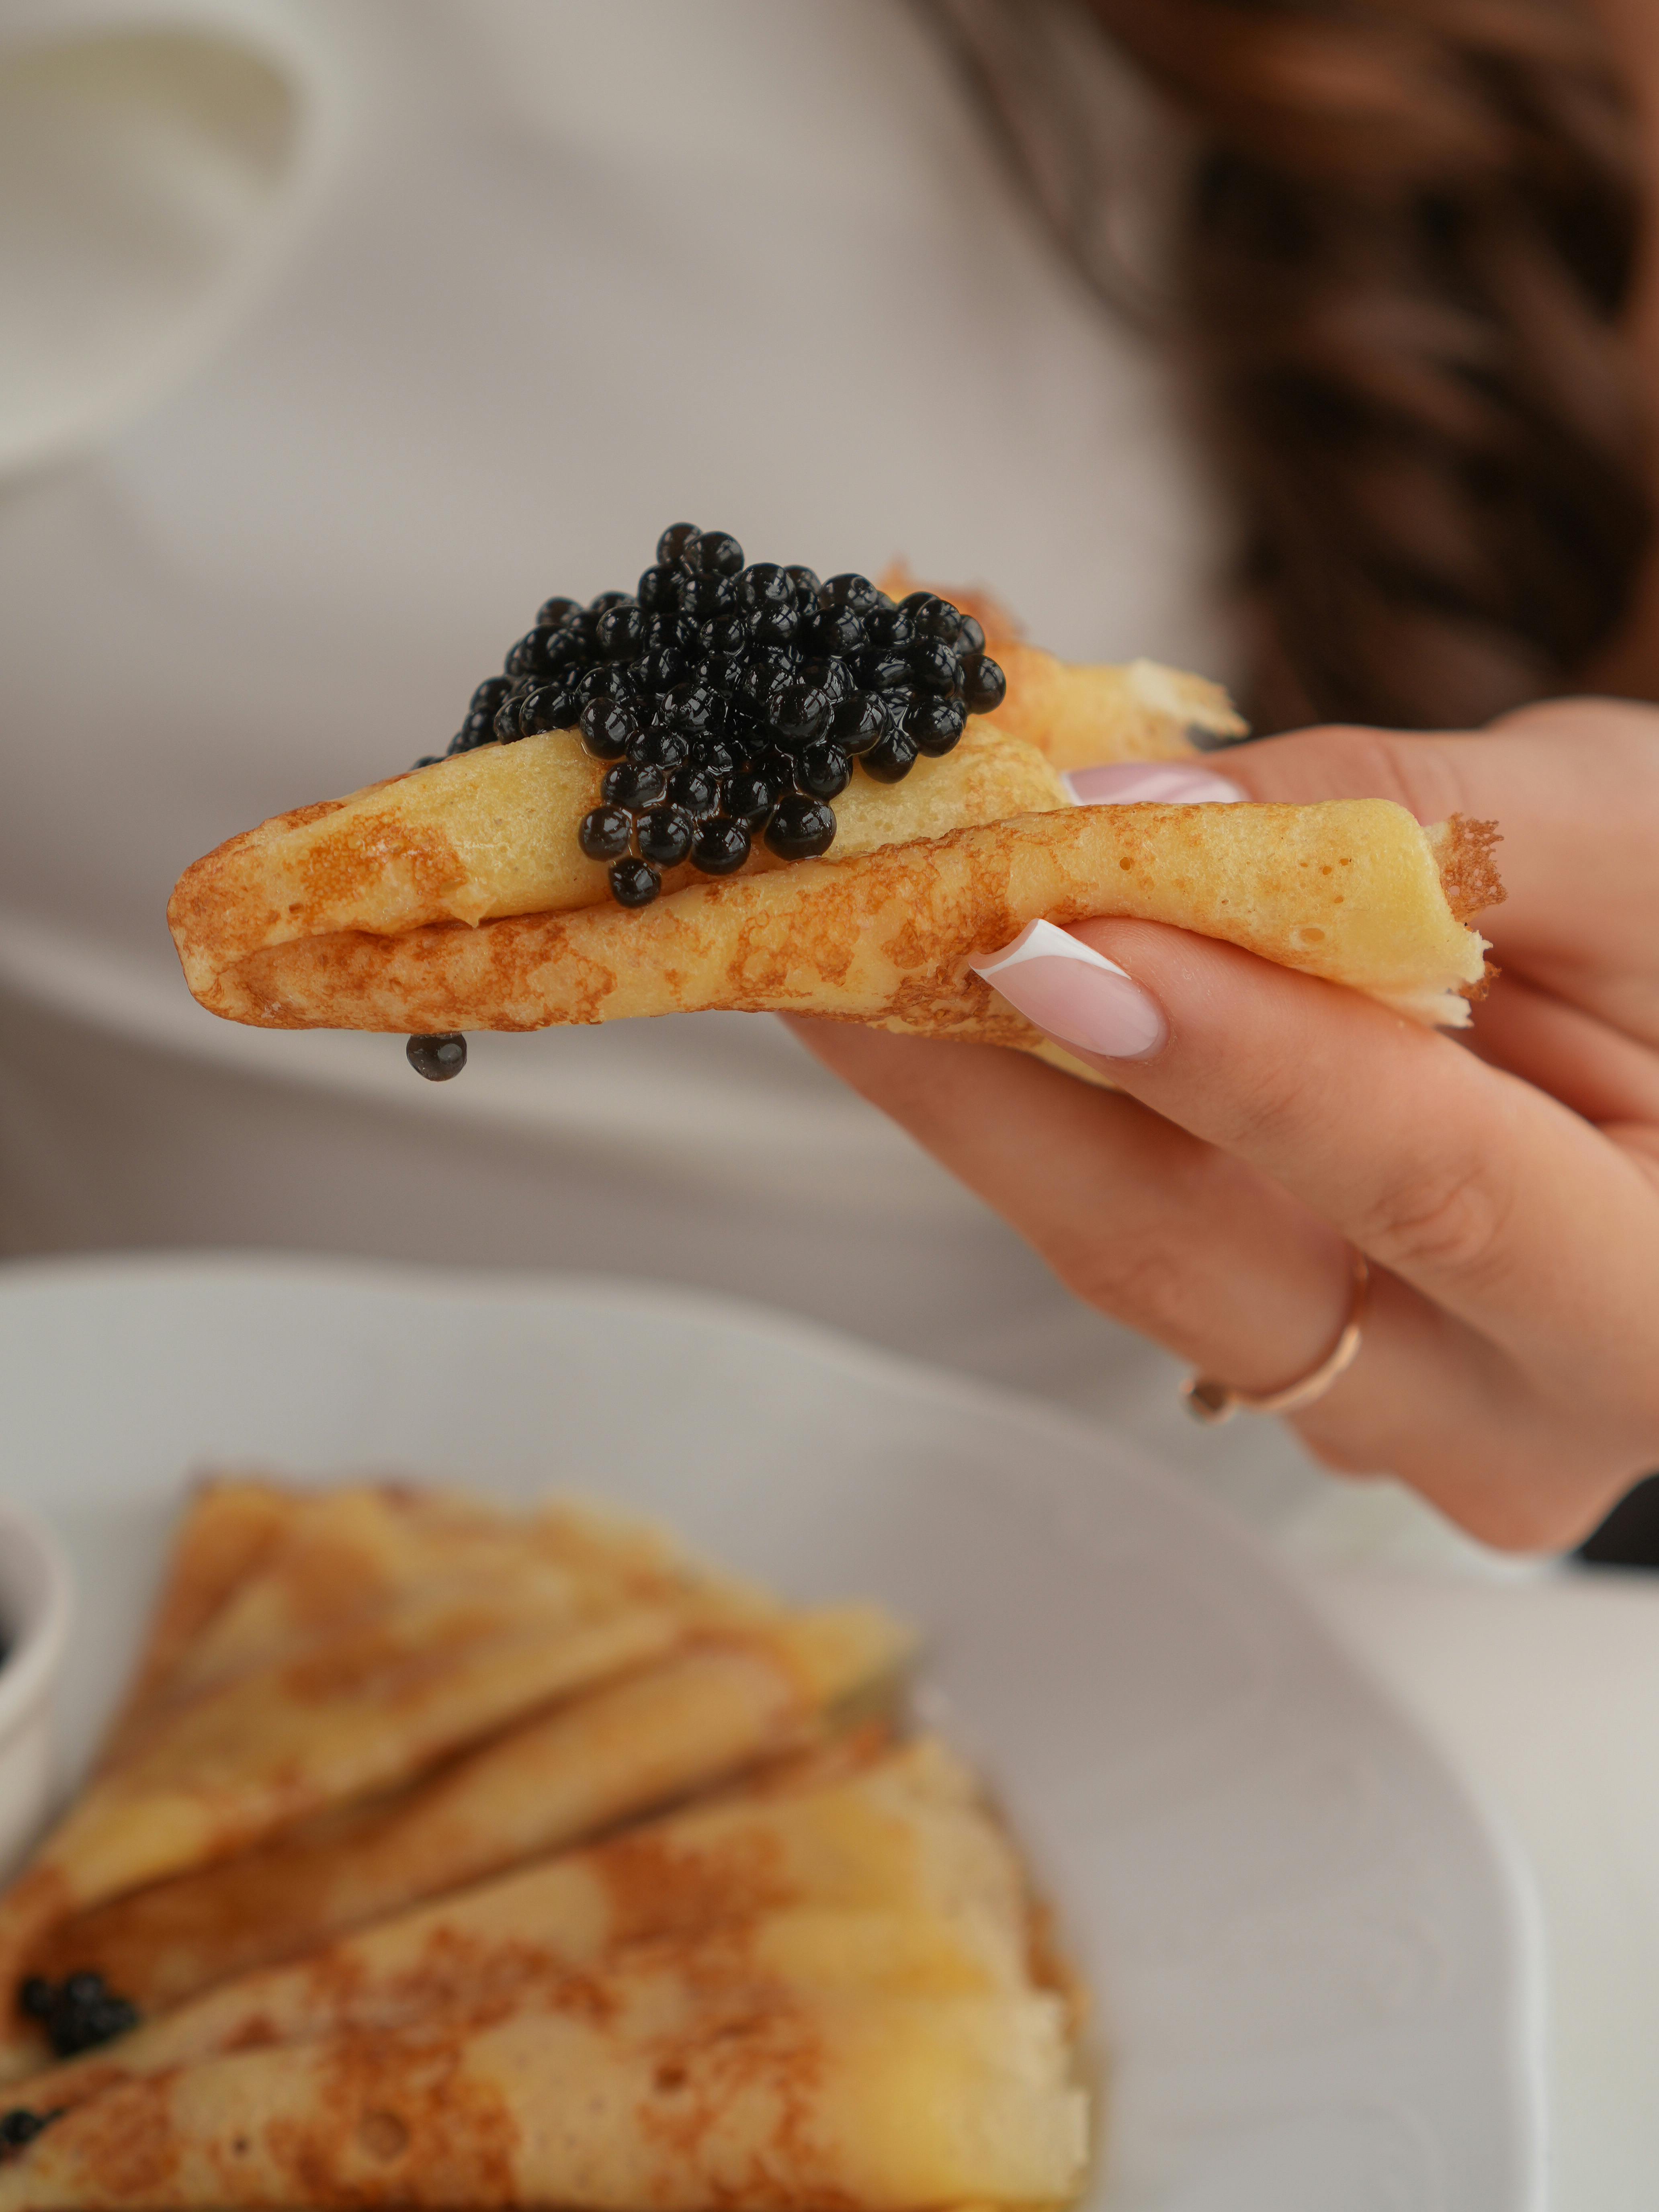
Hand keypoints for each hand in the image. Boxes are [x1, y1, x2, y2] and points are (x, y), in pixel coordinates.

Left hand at [787, 701, 1658, 1550]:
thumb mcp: (1641, 840)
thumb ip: (1423, 826)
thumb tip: (1139, 817)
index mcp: (1655, 1310)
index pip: (1424, 1183)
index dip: (1233, 1055)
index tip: (1048, 927)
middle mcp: (1496, 1409)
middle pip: (1200, 1254)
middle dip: (993, 1078)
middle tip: (827, 929)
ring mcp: (1364, 1397)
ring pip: (1127, 1241)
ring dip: (969, 1074)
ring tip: (838, 921)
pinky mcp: (1280, 1340)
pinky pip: (1126, 1210)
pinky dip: (1031, 1082)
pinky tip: (937, 965)